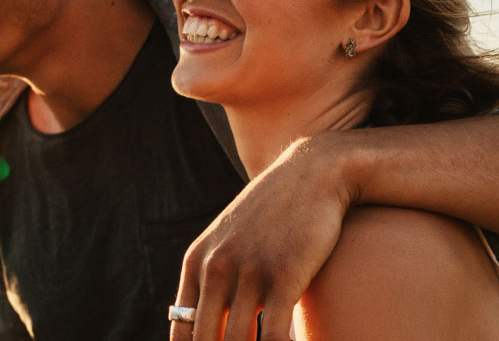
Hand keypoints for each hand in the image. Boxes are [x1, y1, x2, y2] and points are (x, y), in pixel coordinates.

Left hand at [170, 135, 354, 340]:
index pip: (183, 334)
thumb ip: (214, 277)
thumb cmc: (275, 212)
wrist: (314, 173)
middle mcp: (215, 268)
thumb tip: (201, 320)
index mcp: (196, 263)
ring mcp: (249, 272)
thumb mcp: (232, 239)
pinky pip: (275, 337)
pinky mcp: (284, 276)